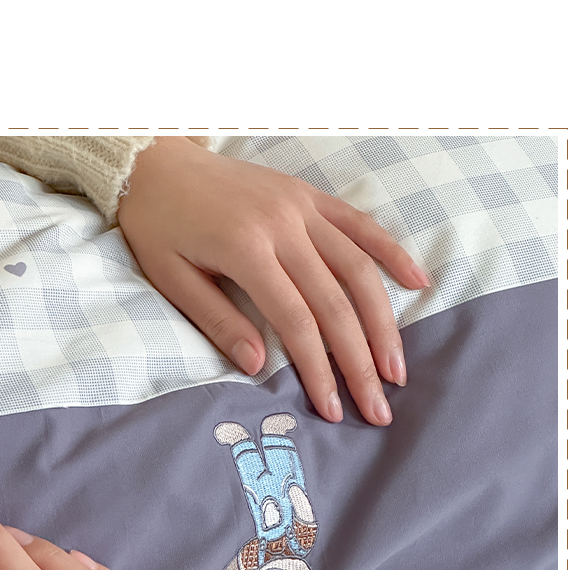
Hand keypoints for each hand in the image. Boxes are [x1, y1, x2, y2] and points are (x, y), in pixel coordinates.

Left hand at [117, 138, 429, 425]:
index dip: (319, 370)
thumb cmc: (157, 223)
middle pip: (336, 303)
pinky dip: (391, 252)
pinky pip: (360, 224)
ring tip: (398, 366)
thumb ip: (217, 320)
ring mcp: (301, 207)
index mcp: (246, 250)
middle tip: (379, 407)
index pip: (296, 323)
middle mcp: (283, 226)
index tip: (334, 410)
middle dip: (361, 361)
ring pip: (358, 268)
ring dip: (383, 321)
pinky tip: (416, 282)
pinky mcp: (308, 194)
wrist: (153, 159)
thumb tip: (258, 368)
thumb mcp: (170, 277)